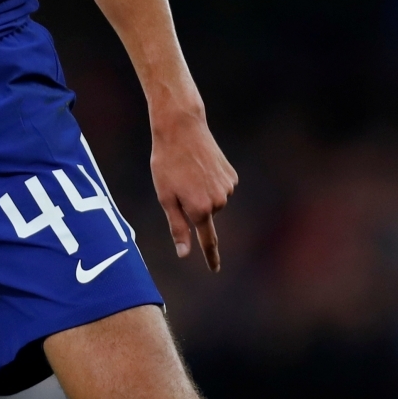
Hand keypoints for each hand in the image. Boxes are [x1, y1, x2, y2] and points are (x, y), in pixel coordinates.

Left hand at [150, 109, 237, 271]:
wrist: (182, 128)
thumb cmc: (166, 163)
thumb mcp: (165, 196)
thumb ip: (178, 227)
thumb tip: (184, 253)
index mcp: (200, 209)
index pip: (207, 240)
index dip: (210, 256)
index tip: (215, 270)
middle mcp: (219, 202)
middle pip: (204, 215)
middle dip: (192, 205)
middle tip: (177, 182)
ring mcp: (228, 188)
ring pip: (213, 200)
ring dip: (200, 191)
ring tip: (187, 170)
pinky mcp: (232, 175)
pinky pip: (219, 186)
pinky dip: (209, 180)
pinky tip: (200, 165)